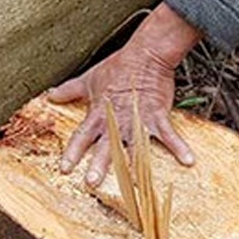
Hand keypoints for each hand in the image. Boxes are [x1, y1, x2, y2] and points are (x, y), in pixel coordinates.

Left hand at [47, 2, 202, 185]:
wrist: (146, 54)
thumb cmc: (118, 65)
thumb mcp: (90, 78)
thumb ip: (70, 90)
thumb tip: (50, 96)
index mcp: (99, 113)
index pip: (82, 135)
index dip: (73, 152)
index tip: (64, 169)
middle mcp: (117, 120)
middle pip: (106, 146)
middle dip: (99, 164)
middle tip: (93, 182)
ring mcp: (138, 120)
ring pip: (134, 146)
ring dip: (134, 165)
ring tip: (135, 185)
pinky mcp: (158, 116)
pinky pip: (168, 135)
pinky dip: (179, 147)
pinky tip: (188, 160)